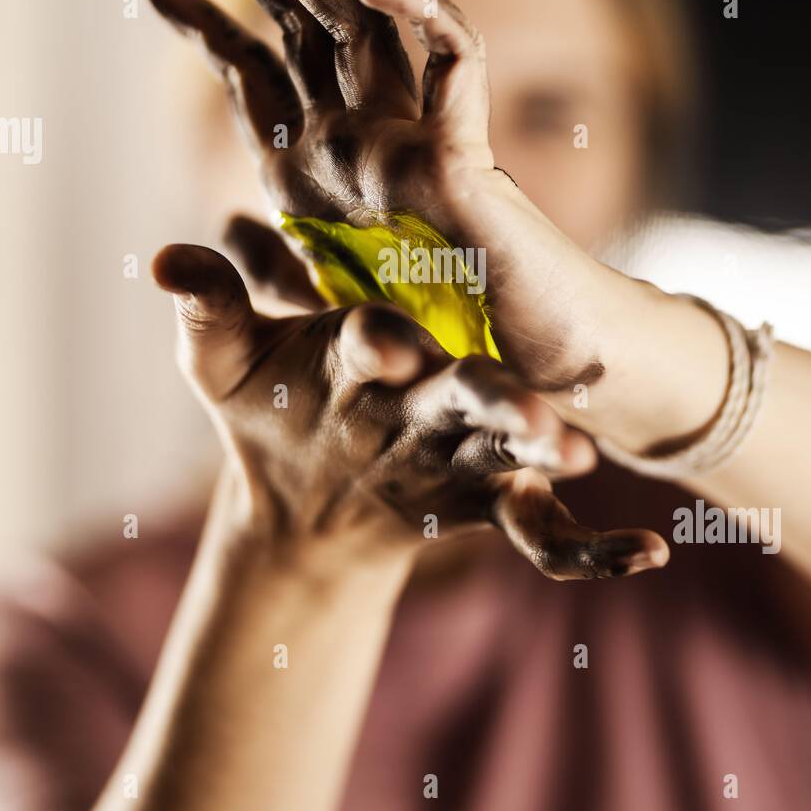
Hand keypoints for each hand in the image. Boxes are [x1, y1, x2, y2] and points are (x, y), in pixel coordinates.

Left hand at [142, 0, 615, 391]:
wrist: (503, 395)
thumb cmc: (419, 356)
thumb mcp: (309, 310)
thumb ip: (259, 274)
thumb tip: (210, 234)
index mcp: (317, 167)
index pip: (252, 66)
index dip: (201, 21)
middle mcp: (359, 138)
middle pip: (301, 19)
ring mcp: (409, 141)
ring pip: (362, 22)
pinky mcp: (464, 158)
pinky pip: (456, 61)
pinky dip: (423, 13)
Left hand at [152, 229, 667, 579]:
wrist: (298, 494)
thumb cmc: (265, 408)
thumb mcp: (225, 364)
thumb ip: (210, 306)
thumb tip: (165, 256)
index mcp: (368, 338)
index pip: (377, 335)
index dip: (379, 340)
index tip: (381, 342)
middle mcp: (428, 383)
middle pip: (465, 386)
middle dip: (488, 395)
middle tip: (515, 404)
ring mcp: (463, 445)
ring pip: (511, 444)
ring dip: (542, 449)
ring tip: (574, 459)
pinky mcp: (486, 502)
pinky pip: (547, 527)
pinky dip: (596, 546)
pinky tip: (645, 555)